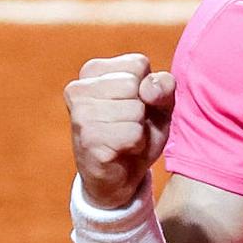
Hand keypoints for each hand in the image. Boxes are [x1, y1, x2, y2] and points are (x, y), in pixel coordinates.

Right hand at [64, 53, 176, 209]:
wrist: (119, 178)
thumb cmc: (137, 132)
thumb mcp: (159, 103)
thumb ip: (163, 85)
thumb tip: (148, 88)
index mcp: (92, 71)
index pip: (138, 64)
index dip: (147, 89)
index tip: (134, 105)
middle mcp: (78, 89)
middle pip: (135, 85)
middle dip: (142, 109)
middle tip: (129, 125)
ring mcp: (80, 115)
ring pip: (135, 110)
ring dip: (139, 129)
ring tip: (125, 138)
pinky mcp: (89, 140)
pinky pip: (133, 134)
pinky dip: (136, 144)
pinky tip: (122, 150)